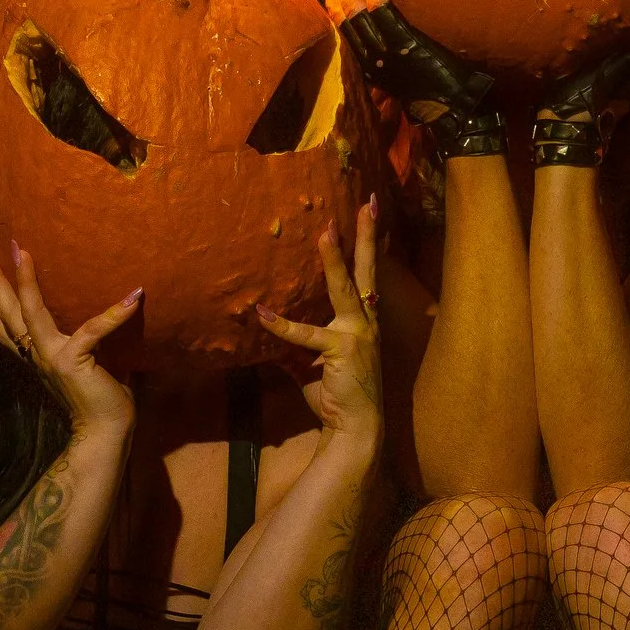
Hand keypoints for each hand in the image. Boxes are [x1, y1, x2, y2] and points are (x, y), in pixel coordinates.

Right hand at [0, 242, 139, 435]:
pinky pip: (93, 331)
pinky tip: (133, 296)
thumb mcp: (86, 365)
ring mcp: (51, 358)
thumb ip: (86, 345)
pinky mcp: (73, 362)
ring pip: (30, 313)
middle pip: (7, 312)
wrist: (105, 434)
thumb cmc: (101, 400)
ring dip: (23, 281)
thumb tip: (110, 318)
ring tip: (19, 251)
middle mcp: (37, 355)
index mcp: (36, 357)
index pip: (4, 327)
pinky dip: (115, 314)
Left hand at [256, 197, 383, 445]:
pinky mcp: (341, 349)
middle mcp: (366, 322)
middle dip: (367, 235)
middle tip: (366, 202)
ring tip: (325, 232)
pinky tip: (261, 313)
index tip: (368, 211)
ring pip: (345, 288)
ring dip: (334, 260)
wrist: (357, 427)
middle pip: (367, 270)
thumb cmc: (337, 396)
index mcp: (364, 322)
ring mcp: (357, 334)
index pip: (366, 276)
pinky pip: (305, 334)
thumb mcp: (311, 364)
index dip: (368, 244)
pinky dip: (280, 325)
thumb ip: (291, 345)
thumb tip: (264, 331)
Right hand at [309, 0, 504, 159]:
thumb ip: (386, 52)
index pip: (336, 19)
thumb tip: (376, 26)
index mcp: (364, 62)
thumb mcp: (401, 74)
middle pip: (336, 7)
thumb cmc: (435, 95)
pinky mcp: (400, 43)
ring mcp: (381, 49)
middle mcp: (365, 56)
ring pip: (350, 4)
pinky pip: (380, 7)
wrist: (456, 114)